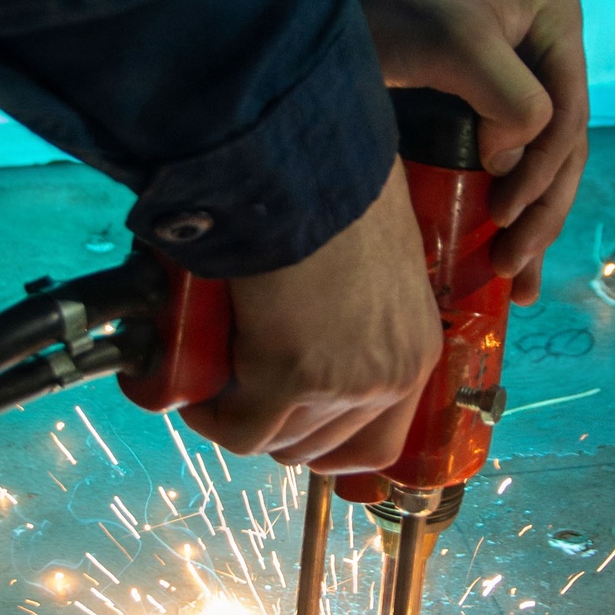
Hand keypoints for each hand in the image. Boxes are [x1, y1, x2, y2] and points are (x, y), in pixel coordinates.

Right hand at [179, 157, 441, 472]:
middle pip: (323, 448)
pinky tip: (197, 398)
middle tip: (244, 396)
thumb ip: (365, 303)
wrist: (308, 166)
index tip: (293, 425)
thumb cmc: (340, 189)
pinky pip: (242, 429)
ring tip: (215, 388)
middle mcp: (389, 379)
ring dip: (242, 422)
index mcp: (417, 351)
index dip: (328, 444)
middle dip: (278, 431)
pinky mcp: (288, 378)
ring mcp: (342, 384)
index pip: (378, 442)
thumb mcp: (379, 260)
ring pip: (280, 441)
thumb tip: (324, 311)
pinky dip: (214, 420)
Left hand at [347, 0, 588, 303]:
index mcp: (557, 22)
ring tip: (516, 285)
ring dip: (533, 230)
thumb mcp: (456, 39)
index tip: (501, 213)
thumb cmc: (394, 8)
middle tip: (509, 266)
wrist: (342, 0)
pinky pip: (514, 172)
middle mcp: (548, 55)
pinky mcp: (490, 116)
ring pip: (543, 171)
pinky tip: (508, 267)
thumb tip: (511, 160)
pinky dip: (513, 220)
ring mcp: (522, 87)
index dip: (541, 173)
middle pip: (562, 151)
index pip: (568, 116)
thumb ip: (505, 94)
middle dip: (540, 215)